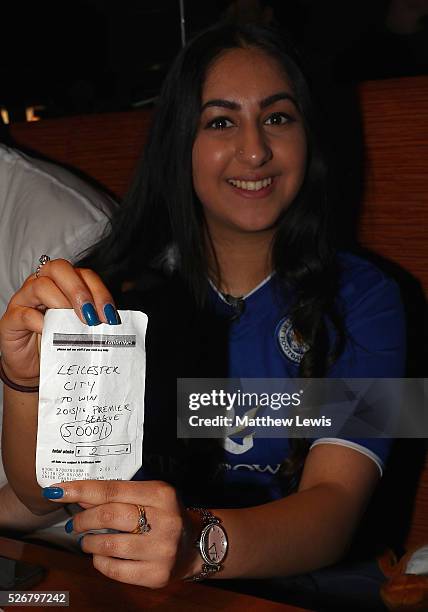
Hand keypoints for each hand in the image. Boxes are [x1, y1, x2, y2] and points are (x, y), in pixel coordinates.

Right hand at [0, 259, 117, 385]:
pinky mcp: (11, 319)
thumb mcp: (79, 328)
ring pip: (40, 285)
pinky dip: (39, 322)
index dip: (99, 291)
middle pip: (60, 269)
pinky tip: (49, 332)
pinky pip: (24, 313)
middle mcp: (43, 284)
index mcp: (63, 283)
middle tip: (91, 317)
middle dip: (80, 291)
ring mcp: (24, 299)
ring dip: (61, 303)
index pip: (84, 274)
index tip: (109, 315)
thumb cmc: (57, 342)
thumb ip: (92, 319)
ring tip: (74, 324)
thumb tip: (111, 321)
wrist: (33, 364)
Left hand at [43, 480, 200, 587]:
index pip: (112, 489)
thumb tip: (80, 496)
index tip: (58, 491)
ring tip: (87, 539)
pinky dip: (100, 561)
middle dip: (83, 519)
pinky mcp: (156, 574)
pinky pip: (115, 569)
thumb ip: (119, 494)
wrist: (197, 544)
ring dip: (89, 541)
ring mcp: (161, 549)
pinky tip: (101, 555)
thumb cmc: (166, 515)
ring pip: (108, 545)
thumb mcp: (150, 495)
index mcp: (161, 494)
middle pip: (109, 515)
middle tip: (75, 522)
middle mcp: (164, 520)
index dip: (81, 490)